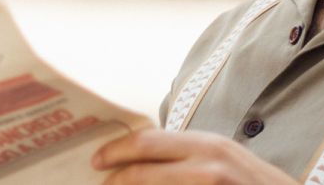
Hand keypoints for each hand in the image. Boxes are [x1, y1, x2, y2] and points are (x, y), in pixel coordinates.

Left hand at [91, 129, 299, 184]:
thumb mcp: (226, 160)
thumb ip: (190, 157)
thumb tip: (145, 157)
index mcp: (207, 145)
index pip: (147, 142)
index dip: (116, 151)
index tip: (97, 161)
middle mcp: (208, 165)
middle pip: (141, 171)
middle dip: (114, 179)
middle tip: (100, 184)